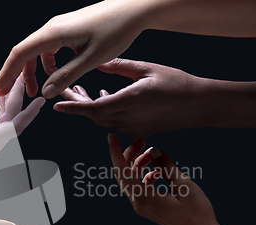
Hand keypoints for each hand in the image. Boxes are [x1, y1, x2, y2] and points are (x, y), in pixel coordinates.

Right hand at [0, 0, 144, 97]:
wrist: (132, 9)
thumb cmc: (115, 30)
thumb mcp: (91, 59)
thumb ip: (66, 76)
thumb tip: (45, 92)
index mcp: (53, 34)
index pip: (20, 54)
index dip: (6, 73)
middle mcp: (52, 28)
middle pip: (24, 52)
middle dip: (14, 74)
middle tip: (7, 94)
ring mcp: (59, 28)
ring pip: (36, 52)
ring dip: (33, 72)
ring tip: (36, 91)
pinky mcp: (67, 30)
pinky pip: (49, 49)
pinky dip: (46, 65)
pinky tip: (55, 76)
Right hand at [0, 75, 44, 167]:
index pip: (13, 126)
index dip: (28, 112)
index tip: (41, 100)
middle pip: (13, 122)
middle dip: (18, 100)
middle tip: (22, 79)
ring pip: (8, 124)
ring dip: (10, 105)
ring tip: (11, 85)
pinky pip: (0, 127)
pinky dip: (2, 112)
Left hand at [55, 58, 207, 137]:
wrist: (198, 105)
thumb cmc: (177, 84)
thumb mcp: (146, 69)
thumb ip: (119, 67)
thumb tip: (97, 62)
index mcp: (129, 101)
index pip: (92, 108)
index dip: (73, 109)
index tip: (56, 107)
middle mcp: (129, 119)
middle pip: (93, 116)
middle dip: (76, 105)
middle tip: (66, 91)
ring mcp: (134, 128)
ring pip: (102, 120)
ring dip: (90, 108)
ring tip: (82, 91)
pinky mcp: (139, 131)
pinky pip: (114, 123)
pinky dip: (105, 112)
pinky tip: (105, 97)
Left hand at [107, 134, 231, 224]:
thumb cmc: (197, 214)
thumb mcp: (184, 185)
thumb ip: (166, 166)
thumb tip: (153, 150)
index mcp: (143, 197)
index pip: (122, 170)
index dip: (115, 151)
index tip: (111, 136)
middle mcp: (138, 203)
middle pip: (123, 174)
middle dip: (129, 154)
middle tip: (142, 140)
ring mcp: (142, 206)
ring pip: (131, 179)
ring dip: (138, 164)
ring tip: (152, 154)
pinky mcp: (148, 207)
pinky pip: (139, 187)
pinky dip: (144, 175)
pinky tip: (158, 171)